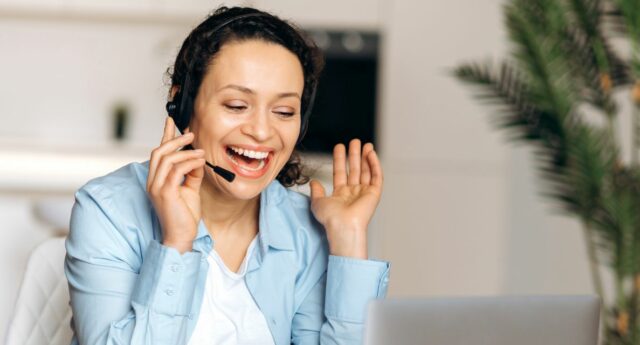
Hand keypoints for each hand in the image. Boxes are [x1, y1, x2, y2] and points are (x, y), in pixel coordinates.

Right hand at [146, 117, 205, 252]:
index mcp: (157, 180)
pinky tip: (200, 162)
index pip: (158, 153)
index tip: (172, 121)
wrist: (181, 237)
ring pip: (166, 158)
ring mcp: (157, 187)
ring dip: (185, 151)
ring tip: (200, 151)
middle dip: (174, 139)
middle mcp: (153, 182)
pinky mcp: (165, 193)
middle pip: (159, 152)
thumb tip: (198, 159)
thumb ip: (192, 173)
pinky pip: (176, 170)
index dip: (164, 135)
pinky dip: (189, 162)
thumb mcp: (190, 189)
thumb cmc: (185, 216)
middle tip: (190, 134)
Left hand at [309, 139, 382, 258]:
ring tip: (364, 144)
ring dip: (366, 157)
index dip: (340, 159)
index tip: (339, 146)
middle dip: (354, 155)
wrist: (343, 226)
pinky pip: (376, 176)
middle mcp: (353, 193)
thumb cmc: (330, 218)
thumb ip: (316, 191)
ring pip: (367, 171)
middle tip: (354, 141)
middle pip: (355, 169)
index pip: (341, 172)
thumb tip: (313, 182)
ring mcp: (364, 193)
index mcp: (341, 195)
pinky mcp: (374, 194)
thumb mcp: (317, 202)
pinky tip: (370, 153)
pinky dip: (375, 164)